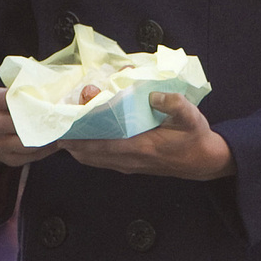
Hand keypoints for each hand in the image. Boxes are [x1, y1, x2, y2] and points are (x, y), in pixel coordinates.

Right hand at [0, 87, 63, 168]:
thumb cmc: (7, 109)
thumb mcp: (11, 95)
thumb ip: (28, 92)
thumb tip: (56, 94)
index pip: (17, 99)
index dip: (37, 101)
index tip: (53, 102)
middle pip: (24, 123)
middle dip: (45, 121)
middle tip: (62, 118)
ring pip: (30, 143)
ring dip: (49, 138)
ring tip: (62, 131)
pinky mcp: (7, 159)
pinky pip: (32, 156)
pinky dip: (46, 150)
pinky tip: (54, 142)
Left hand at [62, 93, 233, 180]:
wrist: (204, 161)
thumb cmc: (195, 137)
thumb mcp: (191, 117)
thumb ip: (174, 103)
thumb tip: (153, 94)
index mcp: (142, 146)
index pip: (104, 143)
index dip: (82, 136)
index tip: (65, 126)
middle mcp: (131, 159)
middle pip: (92, 153)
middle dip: (72, 140)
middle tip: (56, 126)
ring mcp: (129, 165)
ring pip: (94, 160)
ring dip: (77, 147)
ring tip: (62, 131)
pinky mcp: (130, 166)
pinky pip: (101, 160)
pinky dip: (87, 152)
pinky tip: (80, 141)